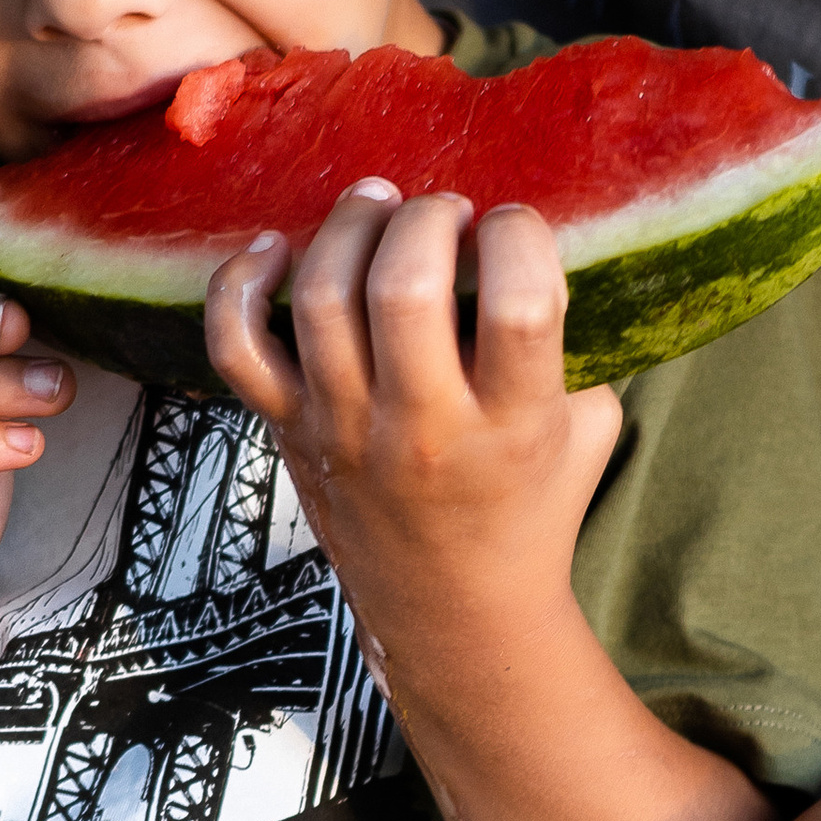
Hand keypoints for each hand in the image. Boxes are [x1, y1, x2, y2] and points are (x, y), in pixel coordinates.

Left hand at [205, 183, 618, 657]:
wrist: (453, 614)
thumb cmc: (528, 509)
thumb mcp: (585, 431)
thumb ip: (579, 346)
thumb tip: (551, 244)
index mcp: (511, 425)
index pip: (520, 303)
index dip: (519, 236)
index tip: (514, 230)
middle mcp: (422, 427)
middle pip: (404, 285)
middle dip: (427, 217)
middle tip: (444, 213)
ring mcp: (346, 429)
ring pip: (323, 297)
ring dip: (349, 226)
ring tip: (379, 207)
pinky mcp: (290, 430)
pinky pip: (236, 347)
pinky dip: (240, 284)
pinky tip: (275, 250)